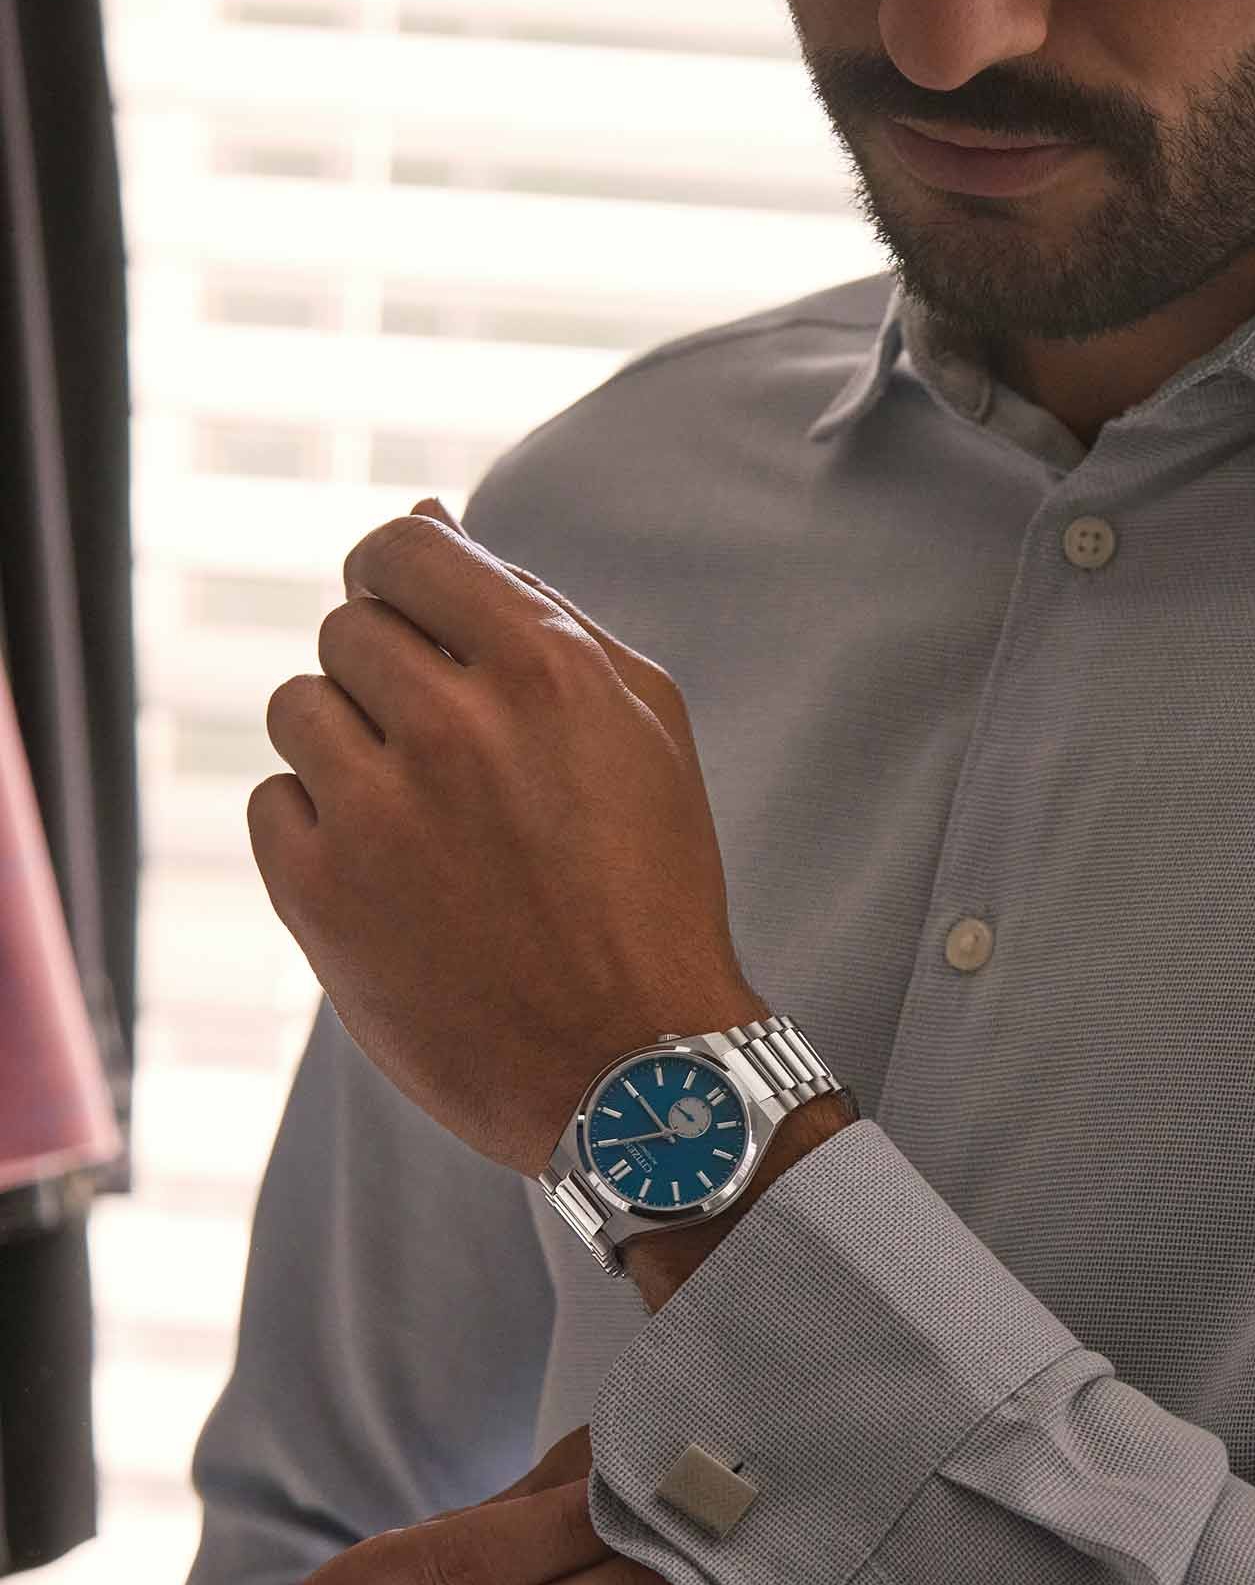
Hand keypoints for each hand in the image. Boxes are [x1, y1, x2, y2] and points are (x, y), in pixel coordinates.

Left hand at [249, 498, 767, 1175]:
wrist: (635, 1066)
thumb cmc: (650, 889)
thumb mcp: (643, 729)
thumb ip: (540, 609)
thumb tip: (428, 517)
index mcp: (547, 670)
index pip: (401, 549)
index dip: (397, 577)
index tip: (413, 623)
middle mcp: (455, 727)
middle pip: (348, 630)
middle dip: (391, 679)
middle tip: (452, 762)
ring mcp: (379, 812)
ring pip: (297, 709)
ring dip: (349, 751)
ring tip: (423, 823)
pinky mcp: (321, 895)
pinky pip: (274, 805)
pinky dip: (321, 832)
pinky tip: (394, 879)